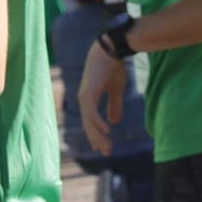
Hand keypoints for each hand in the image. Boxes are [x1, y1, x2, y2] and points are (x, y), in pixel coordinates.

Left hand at [79, 42, 126, 156]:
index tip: (102, 148)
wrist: (111, 50)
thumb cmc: (113, 67)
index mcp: (89, 99)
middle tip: (106, 151)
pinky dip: (98, 122)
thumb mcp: (116, 89)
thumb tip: (114, 121)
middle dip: (97, 139)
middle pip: (89, 125)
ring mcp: (85, 97)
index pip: (91, 122)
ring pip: (89, 122)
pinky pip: (92, 113)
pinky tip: (107, 130)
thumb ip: (114, 105)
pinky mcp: (89, 94)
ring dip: (98, 135)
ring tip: (106, 146)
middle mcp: (84, 100)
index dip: (96, 135)